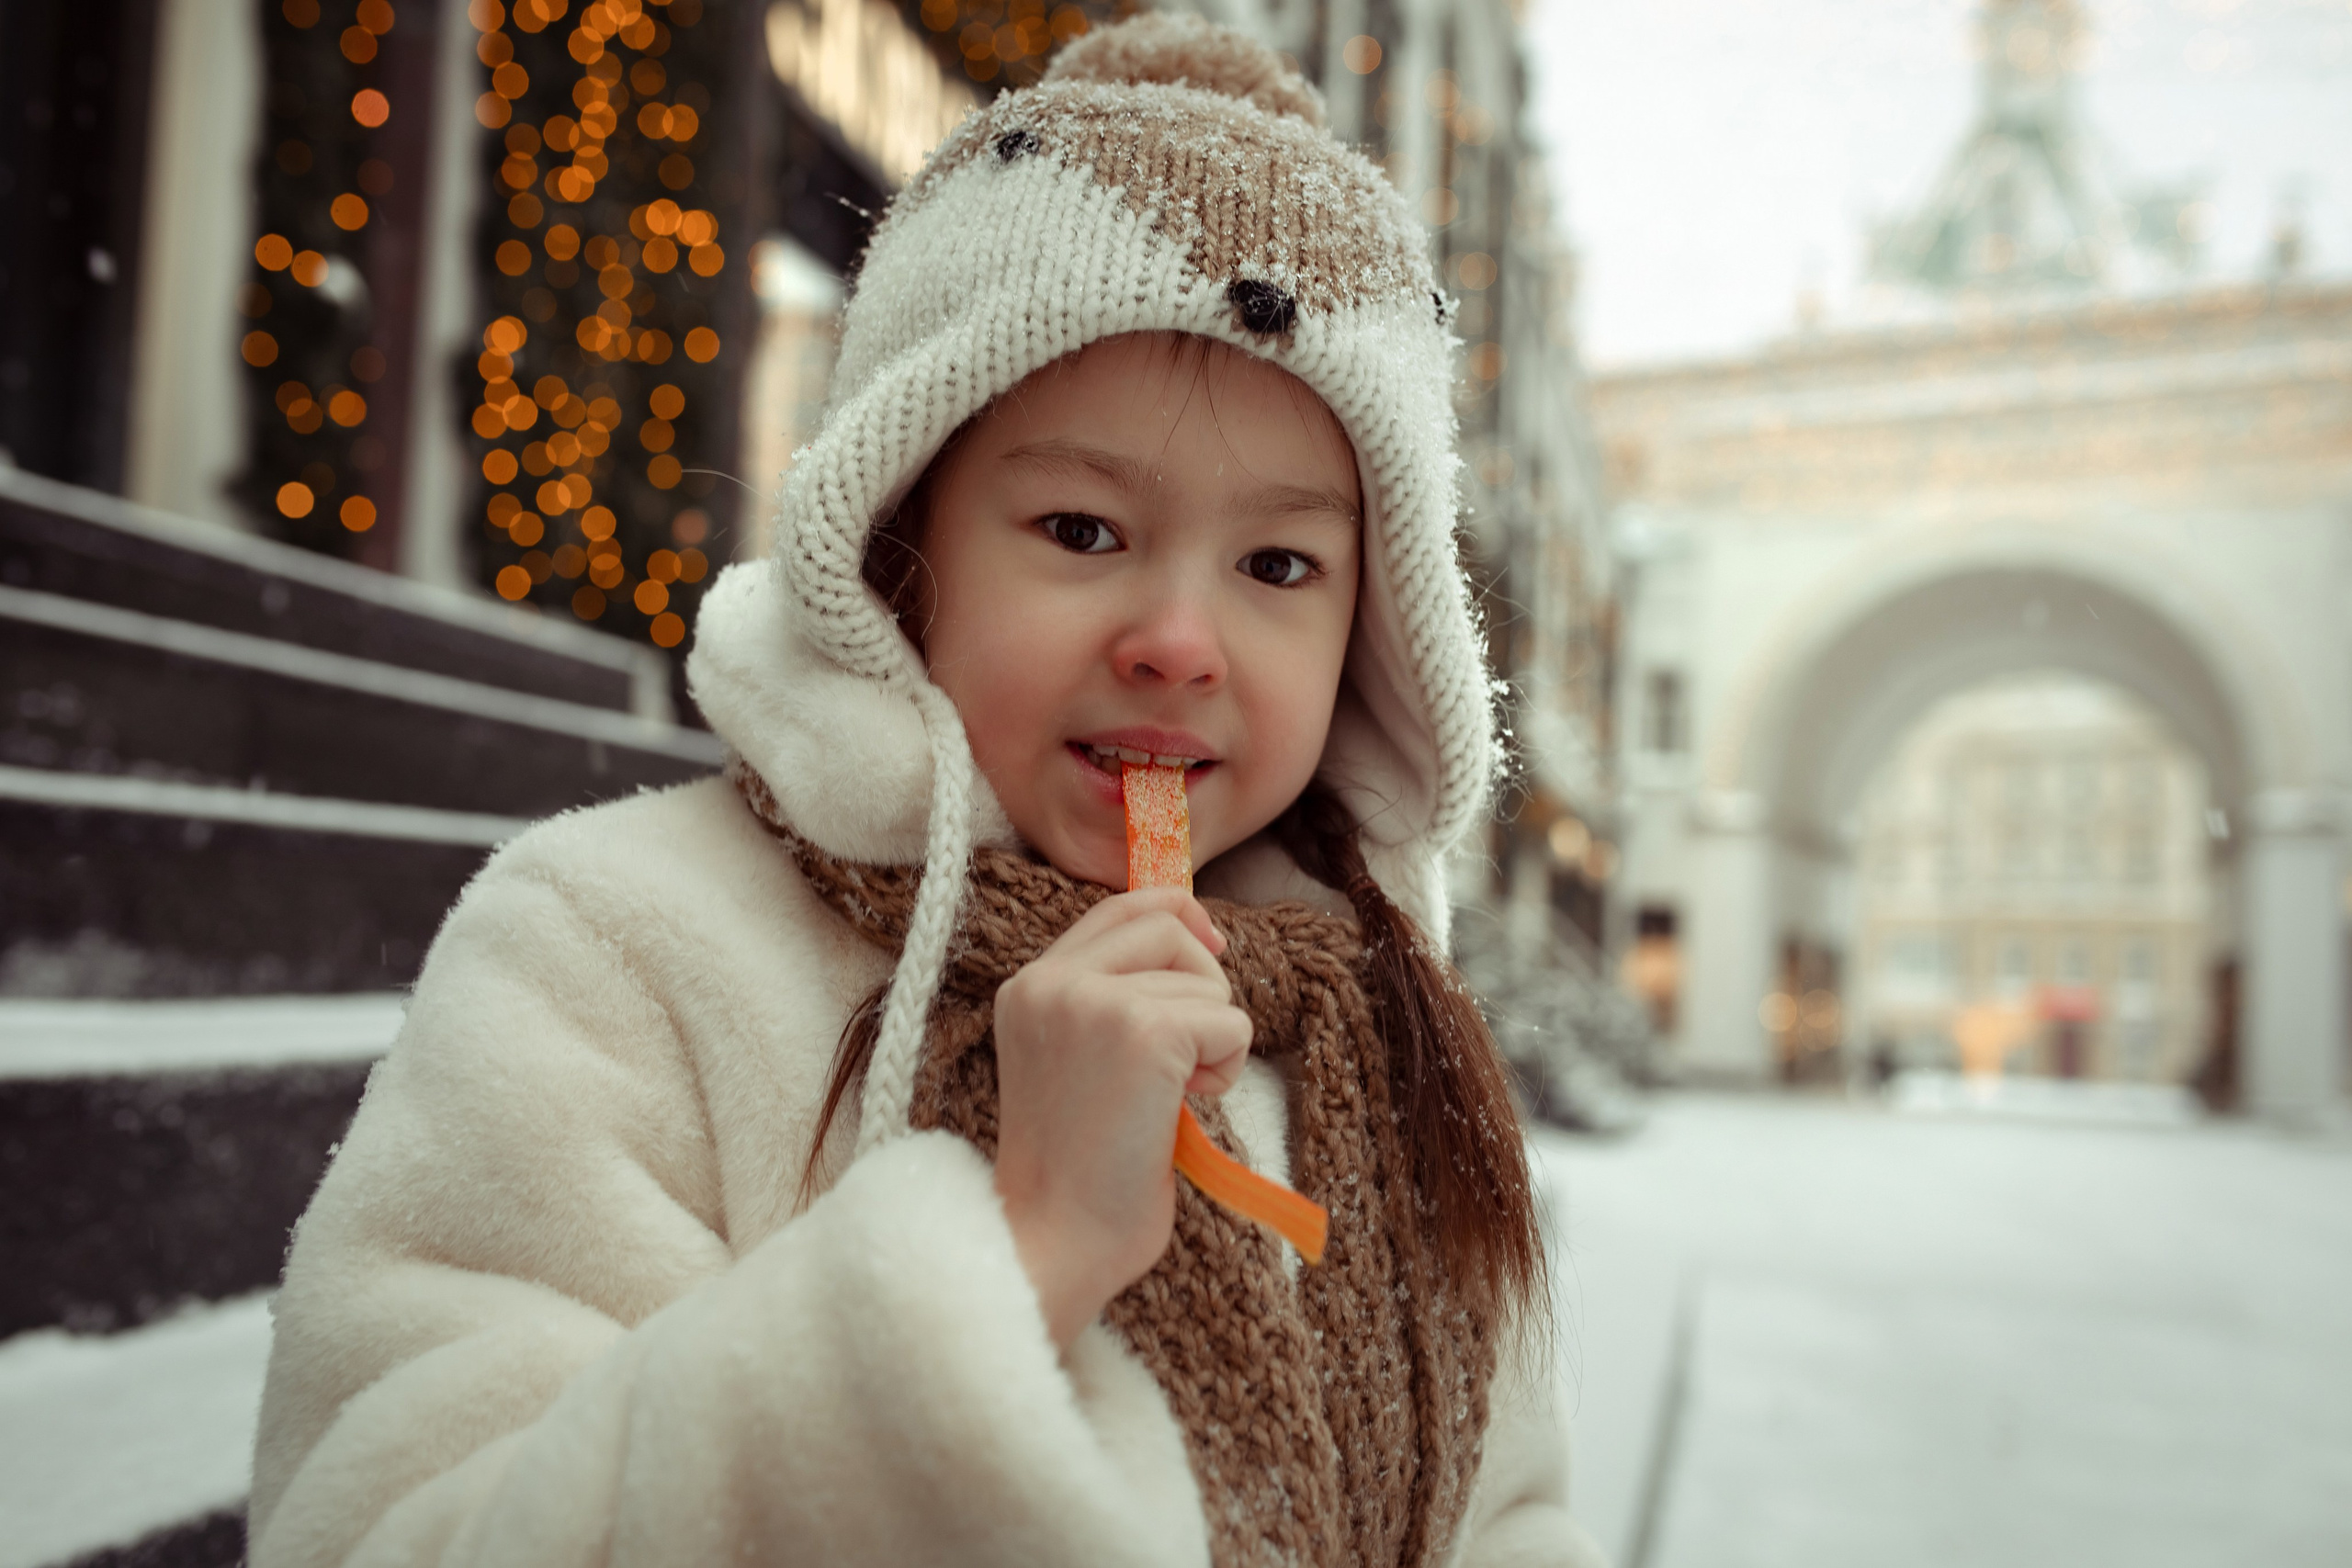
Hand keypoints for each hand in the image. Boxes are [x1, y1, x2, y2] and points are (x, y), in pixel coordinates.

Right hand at [991, 887, 1252, 1350]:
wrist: (1053, 1240)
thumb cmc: (1076, 1171)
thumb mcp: (1072, 1059)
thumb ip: (1109, 1002)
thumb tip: (1196, 946)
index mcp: (1029, 986)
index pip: (1118, 906)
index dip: (1177, 915)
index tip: (1213, 949)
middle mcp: (1053, 981)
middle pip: (1169, 926)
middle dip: (1204, 984)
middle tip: (1192, 1054)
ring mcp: (1095, 1002)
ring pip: (1208, 984)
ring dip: (1214, 1041)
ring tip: (1173, 1098)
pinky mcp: (1144, 1034)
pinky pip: (1231, 1024)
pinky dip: (1228, 1067)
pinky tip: (1187, 1107)